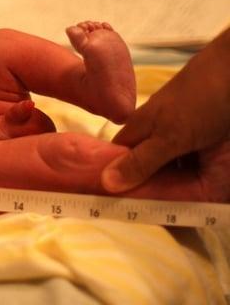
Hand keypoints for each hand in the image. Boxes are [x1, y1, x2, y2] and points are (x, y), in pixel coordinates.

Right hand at [102, 28, 229, 200]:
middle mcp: (160, 137)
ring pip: (176, 174)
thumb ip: (141, 160)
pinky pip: (198, 173)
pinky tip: (203, 200)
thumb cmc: (204, 98)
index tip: (116, 209)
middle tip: (155, 218)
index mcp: (141, 131)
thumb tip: (104, 184)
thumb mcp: (171, 134)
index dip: (116, 183)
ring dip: (179, 193)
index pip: (118, 161)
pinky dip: (200, 185)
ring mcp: (187, 142)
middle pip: (148, 172)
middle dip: (152, 193)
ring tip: (179, 217)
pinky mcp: (210, 148)